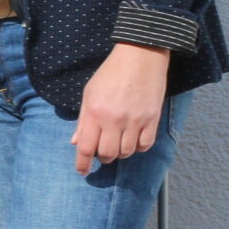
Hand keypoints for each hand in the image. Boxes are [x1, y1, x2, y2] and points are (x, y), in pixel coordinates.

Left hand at [72, 42, 170, 174]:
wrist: (140, 57)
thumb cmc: (110, 74)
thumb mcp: (89, 94)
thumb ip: (83, 120)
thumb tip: (75, 142)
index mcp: (95, 112)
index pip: (86, 147)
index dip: (82, 163)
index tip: (82, 171)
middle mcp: (114, 120)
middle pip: (107, 154)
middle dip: (102, 158)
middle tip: (102, 152)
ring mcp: (135, 120)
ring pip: (127, 152)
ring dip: (120, 153)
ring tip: (117, 144)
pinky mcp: (152, 119)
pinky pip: (146, 145)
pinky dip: (138, 148)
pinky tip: (134, 141)